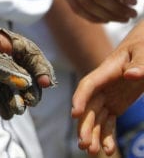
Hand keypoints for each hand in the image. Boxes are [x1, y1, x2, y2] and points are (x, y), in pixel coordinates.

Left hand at [0, 23, 53, 119]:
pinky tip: (7, 113)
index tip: (46, 83)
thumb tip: (29, 83)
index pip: (28, 52)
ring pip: (10, 86)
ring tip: (18, 109)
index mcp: (0, 39)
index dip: (40, 66)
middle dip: (29, 87)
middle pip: (22, 72)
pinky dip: (3, 104)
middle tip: (32, 101)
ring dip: (16, 99)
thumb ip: (7, 71)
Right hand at [73, 23, 143, 155]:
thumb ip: (139, 64)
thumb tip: (130, 74)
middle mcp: (103, 84)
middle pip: (90, 106)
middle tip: (85, 144)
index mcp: (107, 70)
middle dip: (85, 125)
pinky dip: (107, 134)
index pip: (89, 84)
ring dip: (93, 134)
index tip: (76, 114)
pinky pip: (108, 121)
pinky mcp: (116, 103)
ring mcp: (108, 95)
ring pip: (96, 116)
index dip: (80, 98)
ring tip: (93, 152)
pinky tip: (109, 149)